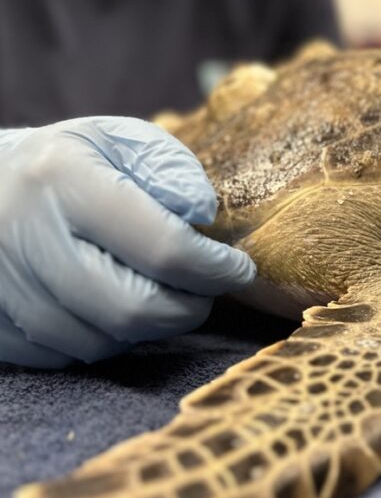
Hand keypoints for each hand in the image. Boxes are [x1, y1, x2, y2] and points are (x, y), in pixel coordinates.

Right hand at [0, 117, 255, 368]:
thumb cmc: (67, 162)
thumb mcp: (119, 141)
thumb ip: (169, 168)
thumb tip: (203, 214)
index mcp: (61, 179)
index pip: (161, 248)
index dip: (214, 269)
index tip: (239, 268)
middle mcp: (22, 235)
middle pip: (132, 308)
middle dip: (188, 308)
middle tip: (205, 289)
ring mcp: (0, 286)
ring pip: (101, 341)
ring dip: (149, 326)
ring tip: (160, 292)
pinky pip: (67, 356)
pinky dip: (107, 339)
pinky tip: (115, 305)